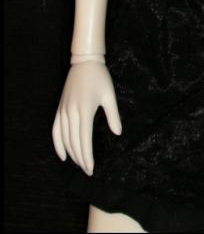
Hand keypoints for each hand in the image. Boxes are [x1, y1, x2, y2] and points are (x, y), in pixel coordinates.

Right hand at [52, 61, 121, 175]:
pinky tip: (62, 155)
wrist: (84, 62)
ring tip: (79, 164)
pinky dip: (57, 144)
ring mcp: (63, 111)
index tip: (91, 169)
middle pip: (74, 142)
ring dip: (71, 154)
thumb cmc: (100, 77)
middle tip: (87, 171)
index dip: (87, 157)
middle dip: (80, 159)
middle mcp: (71, 113)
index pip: (84, 140)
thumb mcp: (109, 95)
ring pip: (64, 139)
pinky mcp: (59, 109)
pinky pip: (55, 130)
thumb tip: (117, 133)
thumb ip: (113, 115)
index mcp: (85, 111)